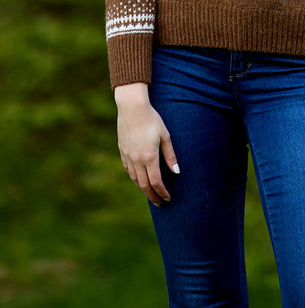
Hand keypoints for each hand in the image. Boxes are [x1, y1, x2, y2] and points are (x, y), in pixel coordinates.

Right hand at [115, 83, 179, 205]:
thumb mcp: (165, 136)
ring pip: (135, 179)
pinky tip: (139, 179)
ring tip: (150, 193)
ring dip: (143, 188)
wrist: (132, 108)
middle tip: (159, 203)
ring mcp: (128, 156)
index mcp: (149, 157)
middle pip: (144, 185)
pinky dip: (135, 178)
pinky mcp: (122, 151)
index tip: (168, 198)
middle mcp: (137, 160)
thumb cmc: (152, 119)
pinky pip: (128, 170)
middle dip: (152, 196)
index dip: (162, 192)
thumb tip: (177, 172)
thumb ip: (170, 155)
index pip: (156, 182)